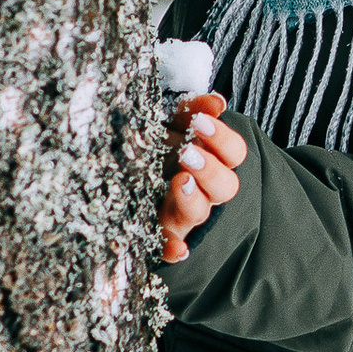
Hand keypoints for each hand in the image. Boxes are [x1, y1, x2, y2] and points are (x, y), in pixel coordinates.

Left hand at [159, 92, 246, 264]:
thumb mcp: (170, 121)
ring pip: (200, 213)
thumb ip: (192, 110)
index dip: (223, 140)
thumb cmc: (152, 140)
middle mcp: (201, 189)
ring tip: (179, 180)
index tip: (201, 123)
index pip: (234, 154)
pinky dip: (174, 248)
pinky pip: (170, 245)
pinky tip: (178, 250)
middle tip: (188, 154)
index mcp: (210, 160)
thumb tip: (217, 102)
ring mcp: (182, 212)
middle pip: (226, 187)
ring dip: (194, 200)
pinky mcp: (159, 230)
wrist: (117, 161)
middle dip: (210, 170)